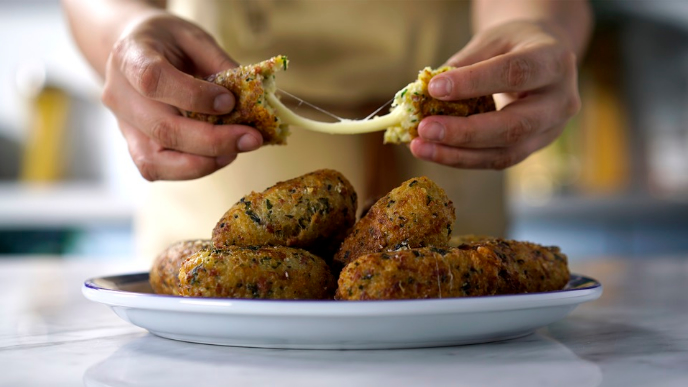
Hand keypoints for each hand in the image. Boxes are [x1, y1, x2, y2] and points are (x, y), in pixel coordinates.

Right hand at [102, 13, 262, 180]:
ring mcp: (123, 125)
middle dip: (212, 141)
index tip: (229, 102)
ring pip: (155, 161)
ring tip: (235, 151)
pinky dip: (191, 169)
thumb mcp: (194, 38)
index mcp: (130, 56)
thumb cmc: (166, 42)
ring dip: (202, 163)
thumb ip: (220, 63)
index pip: (153, 80)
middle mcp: (120, 95)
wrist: (130, 51)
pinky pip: (156, 169)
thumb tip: (256, 96)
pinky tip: (218, 157)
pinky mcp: (133, 146)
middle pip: (162, 129)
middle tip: (251, 139)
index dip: (193, 96)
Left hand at [410, 21, 580, 169]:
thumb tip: (427, 92)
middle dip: (465, 132)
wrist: (544, 59)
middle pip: (514, 126)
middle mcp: (560, 101)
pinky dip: (461, 158)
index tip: (434, 88)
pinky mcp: (533, 148)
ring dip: (457, 153)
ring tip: (420, 146)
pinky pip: (496, 160)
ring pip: (505, 152)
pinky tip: (433, 151)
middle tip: (424, 129)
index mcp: (554, 62)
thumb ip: (466, 63)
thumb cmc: (515, 45)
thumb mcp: (494, 39)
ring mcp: (550, 131)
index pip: (515, 73)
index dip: (473, 82)